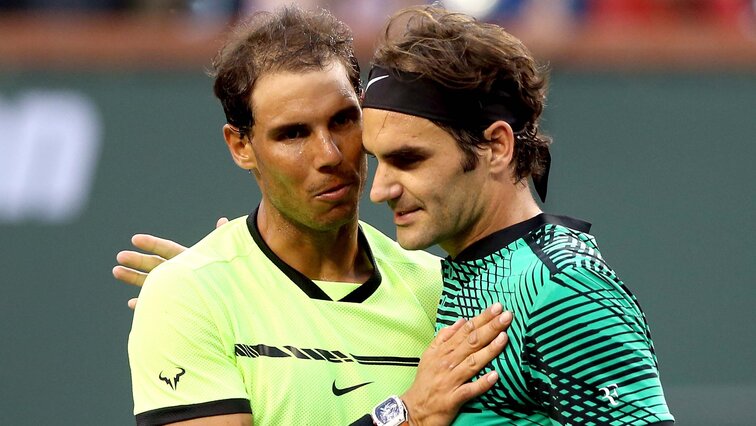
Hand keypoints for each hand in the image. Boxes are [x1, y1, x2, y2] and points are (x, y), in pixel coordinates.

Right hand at [113, 217, 228, 308]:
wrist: (230, 306)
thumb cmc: (228, 279)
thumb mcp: (222, 258)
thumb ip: (220, 240)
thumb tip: (224, 221)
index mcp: (189, 259)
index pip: (167, 249)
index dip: (152, 244)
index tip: (135, 239)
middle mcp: (179, 274)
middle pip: (155, 264)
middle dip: (137, 260)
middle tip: (120, 256)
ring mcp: (174, 290)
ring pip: (150, 283)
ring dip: (133, 277)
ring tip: (115, 271)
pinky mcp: (174, 307)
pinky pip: (156, 304)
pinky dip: (144, 304)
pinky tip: (133, 303)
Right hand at [401, 303, 512, 425]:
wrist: (413, 409)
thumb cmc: (425, 381)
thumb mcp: (429, 354)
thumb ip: (444, 337)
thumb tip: (461, 321)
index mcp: (443, 351)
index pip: (466, 331)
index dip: (482, 318)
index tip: (496, 307)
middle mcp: (448, 363)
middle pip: (472, 342)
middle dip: (490, 327)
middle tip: (506, 315)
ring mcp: (451, 380)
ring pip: (473, 362)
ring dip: (489, 350)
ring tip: (504, 337)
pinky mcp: (453, 398)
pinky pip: (470, 390)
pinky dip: (482, 383)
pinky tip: (495, 376)